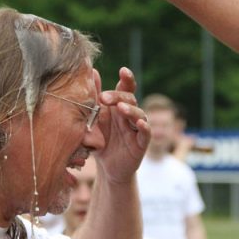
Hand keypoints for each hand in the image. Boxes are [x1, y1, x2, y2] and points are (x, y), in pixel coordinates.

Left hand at [93, 67, 149, 182]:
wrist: (107, 168)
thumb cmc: (100, 140)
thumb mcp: (94, 119)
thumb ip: (94, 97)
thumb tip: (92, 71)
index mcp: (118, 106)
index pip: (125, 89)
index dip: (127, 79)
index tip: (123, 70)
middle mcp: (130, 115)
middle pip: (130, 99)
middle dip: (118, 97)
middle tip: (104, 98)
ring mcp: (137, 129)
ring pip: (140, 114)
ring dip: (131, 110)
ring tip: (121, 108)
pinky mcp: (141, 144)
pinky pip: (146, 134)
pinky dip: (145, 127)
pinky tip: (140, 123)